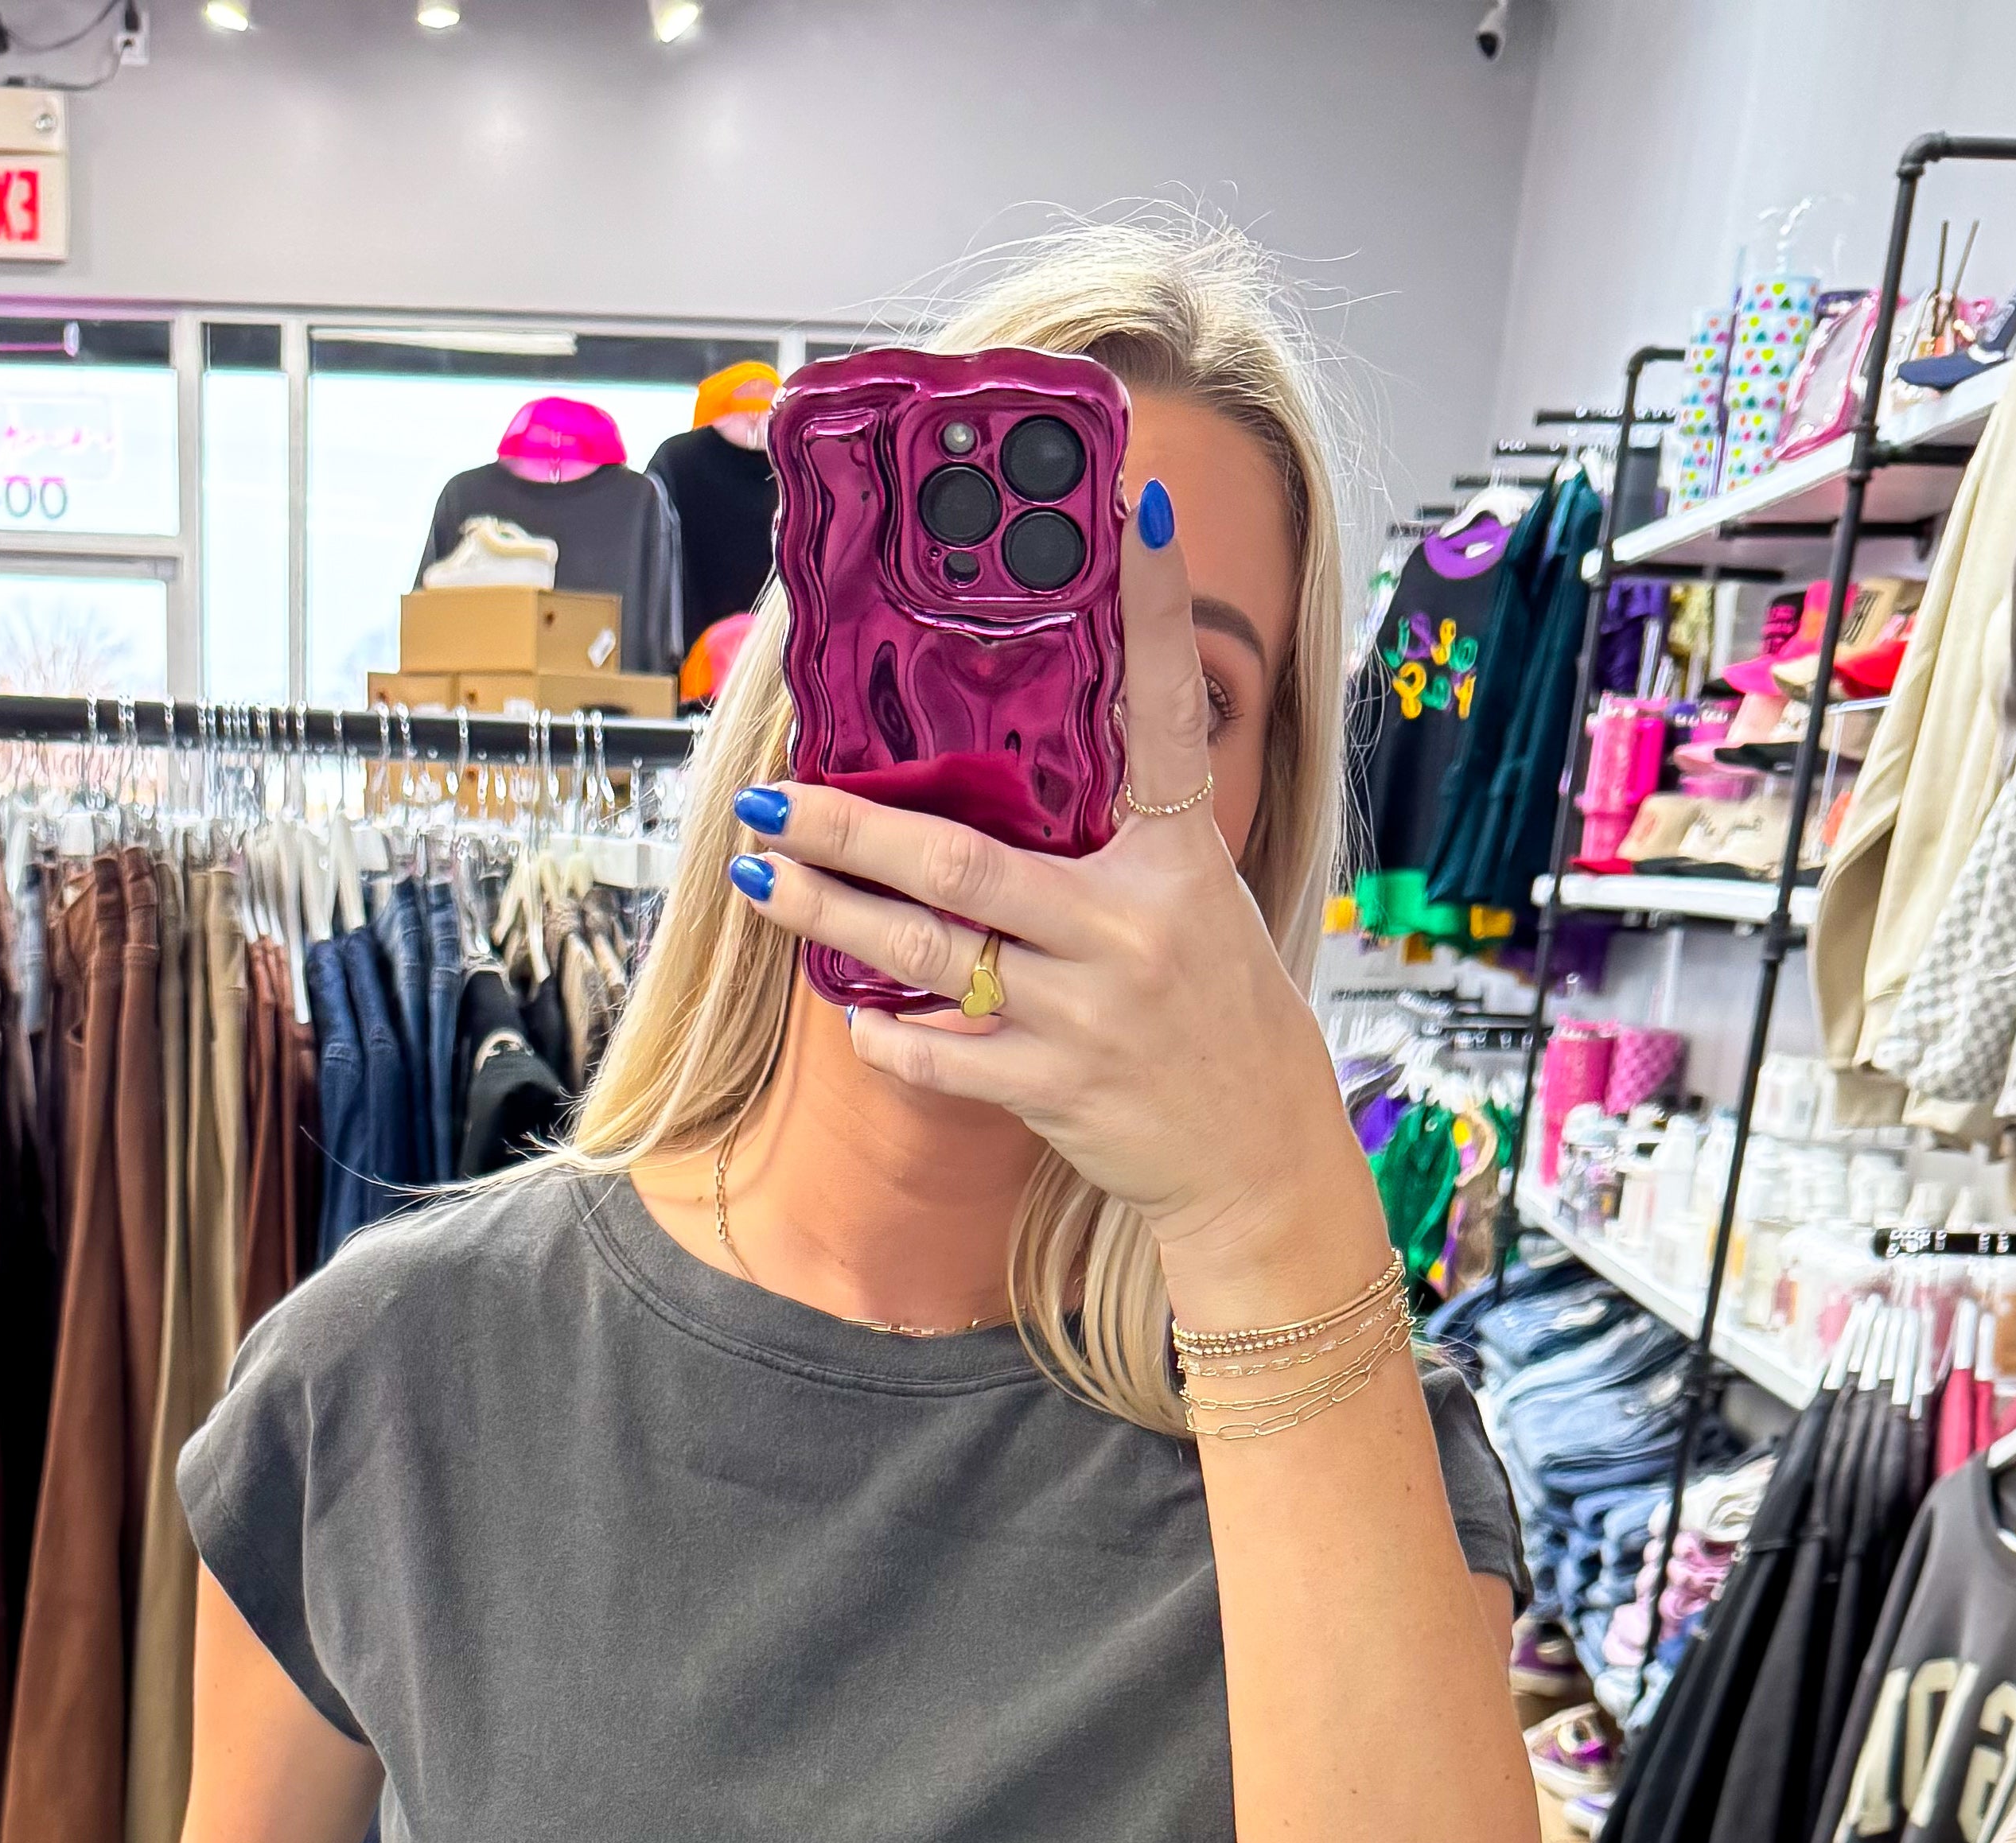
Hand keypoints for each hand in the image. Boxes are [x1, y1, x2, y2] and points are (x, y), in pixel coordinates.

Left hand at [726, 479, 1384, 1316]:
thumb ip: (1117, 843)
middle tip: (771, 793)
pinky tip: (848, 1009)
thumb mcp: (1194, 904)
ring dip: (830, 912)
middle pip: (962, 860)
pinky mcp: (1054, 1085)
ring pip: (928, 950)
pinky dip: (887, 1033)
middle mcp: (1129, 926)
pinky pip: (941, 1054)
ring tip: (762, 877)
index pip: (1165, 713)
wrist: (1254, 1156)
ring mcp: (1086, 1011)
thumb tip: (1012, 777)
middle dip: (851, 826)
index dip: (1155, 611)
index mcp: (1176, 859)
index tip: (1132, 514)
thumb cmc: (1216, 1016)